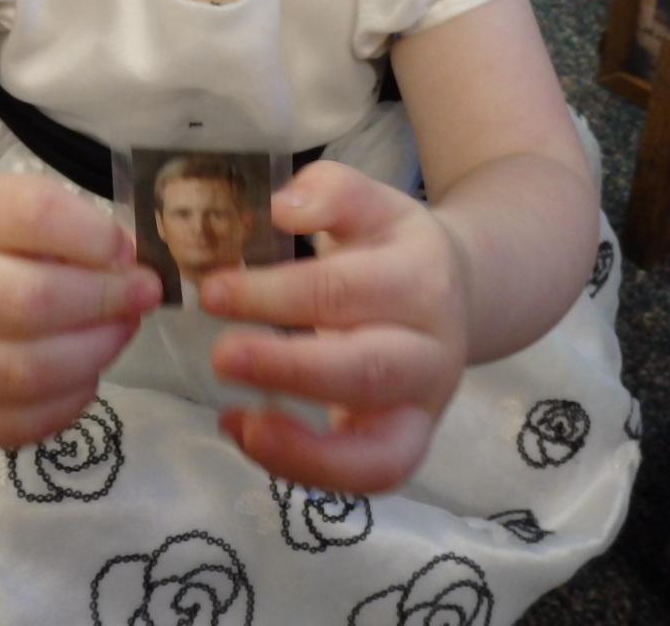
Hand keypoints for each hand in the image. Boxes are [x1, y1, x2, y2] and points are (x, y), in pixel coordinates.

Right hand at [0, 173, 164, 447]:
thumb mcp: (16, 211)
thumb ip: (74, 228)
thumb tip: (131, 266)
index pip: (30, 214)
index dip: (92, 235)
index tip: (126, 249)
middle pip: (27, 301)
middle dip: (103, 300)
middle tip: (142, 295)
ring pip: (21, 372)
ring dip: (92, 354)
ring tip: (120, 331)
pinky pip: (14, 424)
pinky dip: (66, 403)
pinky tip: (87, 375)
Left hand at [199, 160, 470, 494]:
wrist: (458, 291)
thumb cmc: (391, 247)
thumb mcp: (369, 203)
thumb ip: (328, 193)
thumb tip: (282, 207)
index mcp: (419, 277)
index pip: (344, 288)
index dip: (276, 293)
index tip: (211, 289)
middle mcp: (431, 350)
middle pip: (367, 369)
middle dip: (288, 368)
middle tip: (221, 355)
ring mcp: (424, 407)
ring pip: (381, 449)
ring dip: (304, 445)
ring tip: (239, 423)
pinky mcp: (408, 445)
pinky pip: (366, 476)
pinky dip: (306, 468)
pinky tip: (245, 431)